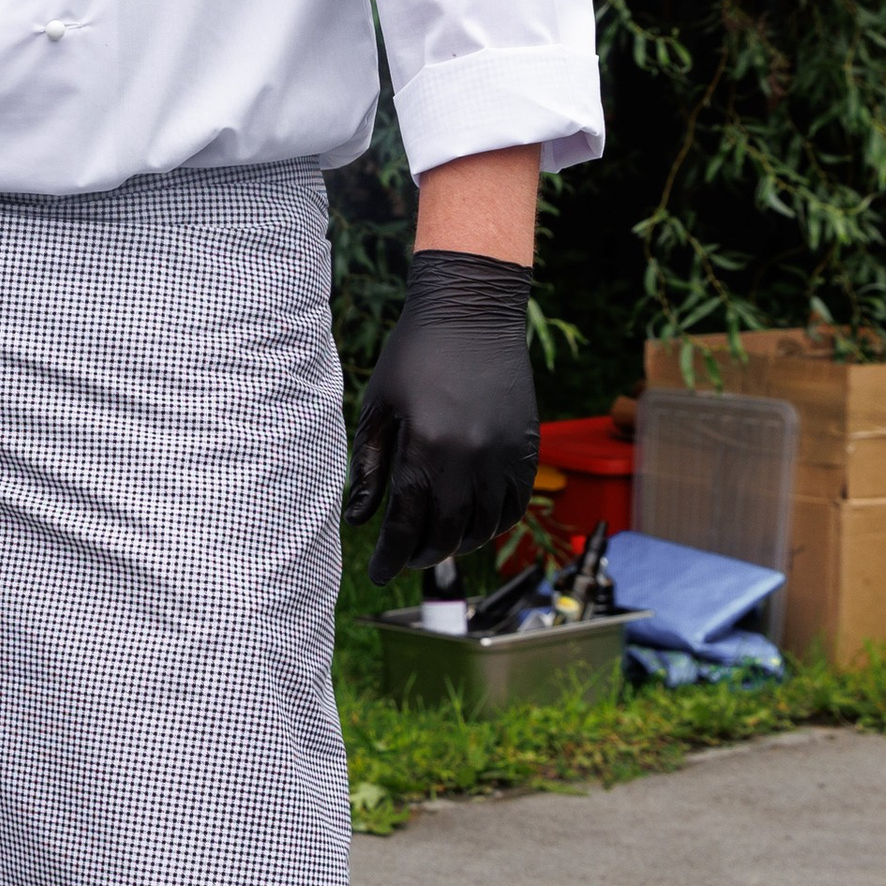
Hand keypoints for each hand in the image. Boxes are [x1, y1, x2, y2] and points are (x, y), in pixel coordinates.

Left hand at [345, 249, 537, 584]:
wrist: (471, 311)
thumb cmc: (414, 354)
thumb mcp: (378, 407)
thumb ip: (369, 467)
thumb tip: (358, 520)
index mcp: (427, 446)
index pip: (406, 521)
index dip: (390, 555)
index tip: (378, 574)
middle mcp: (471, 456)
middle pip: (447, 531)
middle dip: (421, 553)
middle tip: (405, 557)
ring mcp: (505, 453)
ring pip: (485, 525)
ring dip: (459, 543)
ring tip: (437, 541)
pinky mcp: (528, 446)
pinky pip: (516, 504)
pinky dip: (494, 523)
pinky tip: (473, 523)